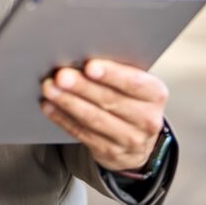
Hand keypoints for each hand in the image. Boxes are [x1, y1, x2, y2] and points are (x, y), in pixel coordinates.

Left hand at [40, 58, 167, 171]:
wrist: (139, 138)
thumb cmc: (131, 97)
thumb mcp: (136, 84)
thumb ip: (118, 70)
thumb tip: (83, 52)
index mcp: (155, 94)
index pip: (134, 82)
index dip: (111, 74)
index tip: (89, 66)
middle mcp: (147, 119)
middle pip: (110, 101)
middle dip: (82, 87)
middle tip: (61, 75)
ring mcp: (129, 140)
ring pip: (94, 119)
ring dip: (68, 102)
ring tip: (50, 88)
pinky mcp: (110, 153)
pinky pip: (82, 133)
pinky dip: (63, 118)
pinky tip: (49, 106)